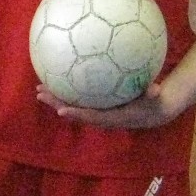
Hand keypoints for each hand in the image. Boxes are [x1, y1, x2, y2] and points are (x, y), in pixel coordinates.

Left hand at [36, 80, 180, 129]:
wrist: (152, 112)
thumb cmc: (153, 103)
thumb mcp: (156, 99)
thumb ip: (153, 94)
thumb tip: (154, 89)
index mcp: (111, 117)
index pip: (90, 117)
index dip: (76, 115)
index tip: (61, 111)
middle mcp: (100, 117)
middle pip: (74, 112)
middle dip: (56, 104)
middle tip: (40, 95)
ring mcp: (96, 111)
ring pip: (72, 106)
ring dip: (55, 98)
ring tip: (39, 89)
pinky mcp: (96, 105)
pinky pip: (78, 99)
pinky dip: (65, 91)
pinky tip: (55, 78)